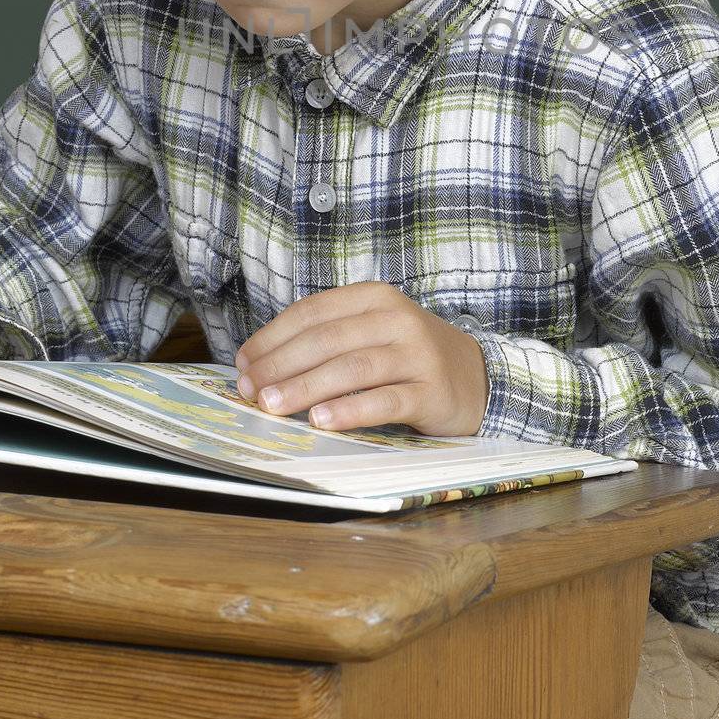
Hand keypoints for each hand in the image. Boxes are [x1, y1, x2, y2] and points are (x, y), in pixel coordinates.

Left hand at [233, 280, 489, 436]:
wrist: (476, 377)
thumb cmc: (407, 357)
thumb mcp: (371, 333)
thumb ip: (327, 341)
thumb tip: (259, 366)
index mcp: (374, 298)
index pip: (313, 312)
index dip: (273, 337)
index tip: (243, 363)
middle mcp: (396, 319)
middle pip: (328, 340)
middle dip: (282, 365)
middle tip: (250, 390)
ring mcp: (417, 354)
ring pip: (352, 368)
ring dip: (307, 387)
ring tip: (273, 406)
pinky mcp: (431, 391)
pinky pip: (385, 400)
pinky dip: (350, 410)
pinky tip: (322, 421)